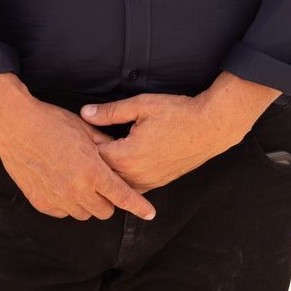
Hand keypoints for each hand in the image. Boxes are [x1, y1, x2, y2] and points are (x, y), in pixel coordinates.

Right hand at [0, 73, 155, 220]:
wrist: (15, 126)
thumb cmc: (50, 123)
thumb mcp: (84, 130)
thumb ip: (105, 146)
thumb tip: (118, 155)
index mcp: (91, 171)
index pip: (123, 196)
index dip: (139, 206)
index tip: (150, 213)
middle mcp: (76, 190)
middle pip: (104, 211)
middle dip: (107, 199)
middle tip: (100, 181)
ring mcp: (58, 199)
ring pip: (83, 213)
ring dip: (87, 202)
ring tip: (77, 179)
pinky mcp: (42, 203)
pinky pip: (63, 211)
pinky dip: (66, 202)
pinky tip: (60, 183)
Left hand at [84, 73, 280, 191]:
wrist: (210, 128)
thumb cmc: (177, 113)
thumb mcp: (141, 105)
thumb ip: (110, 112)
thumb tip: (85, 113)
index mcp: (127, 156)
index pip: (93, 157)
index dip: (84, 144)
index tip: (80, 133)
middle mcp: (135, 176)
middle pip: (102, 173)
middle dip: (93, 159)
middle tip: (86, 143)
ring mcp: (148, 183)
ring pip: (116, 182)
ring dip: (108, 169)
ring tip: (103, 151)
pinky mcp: (157, 183)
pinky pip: (132, 185)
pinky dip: (123, 175)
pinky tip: (121, 160)